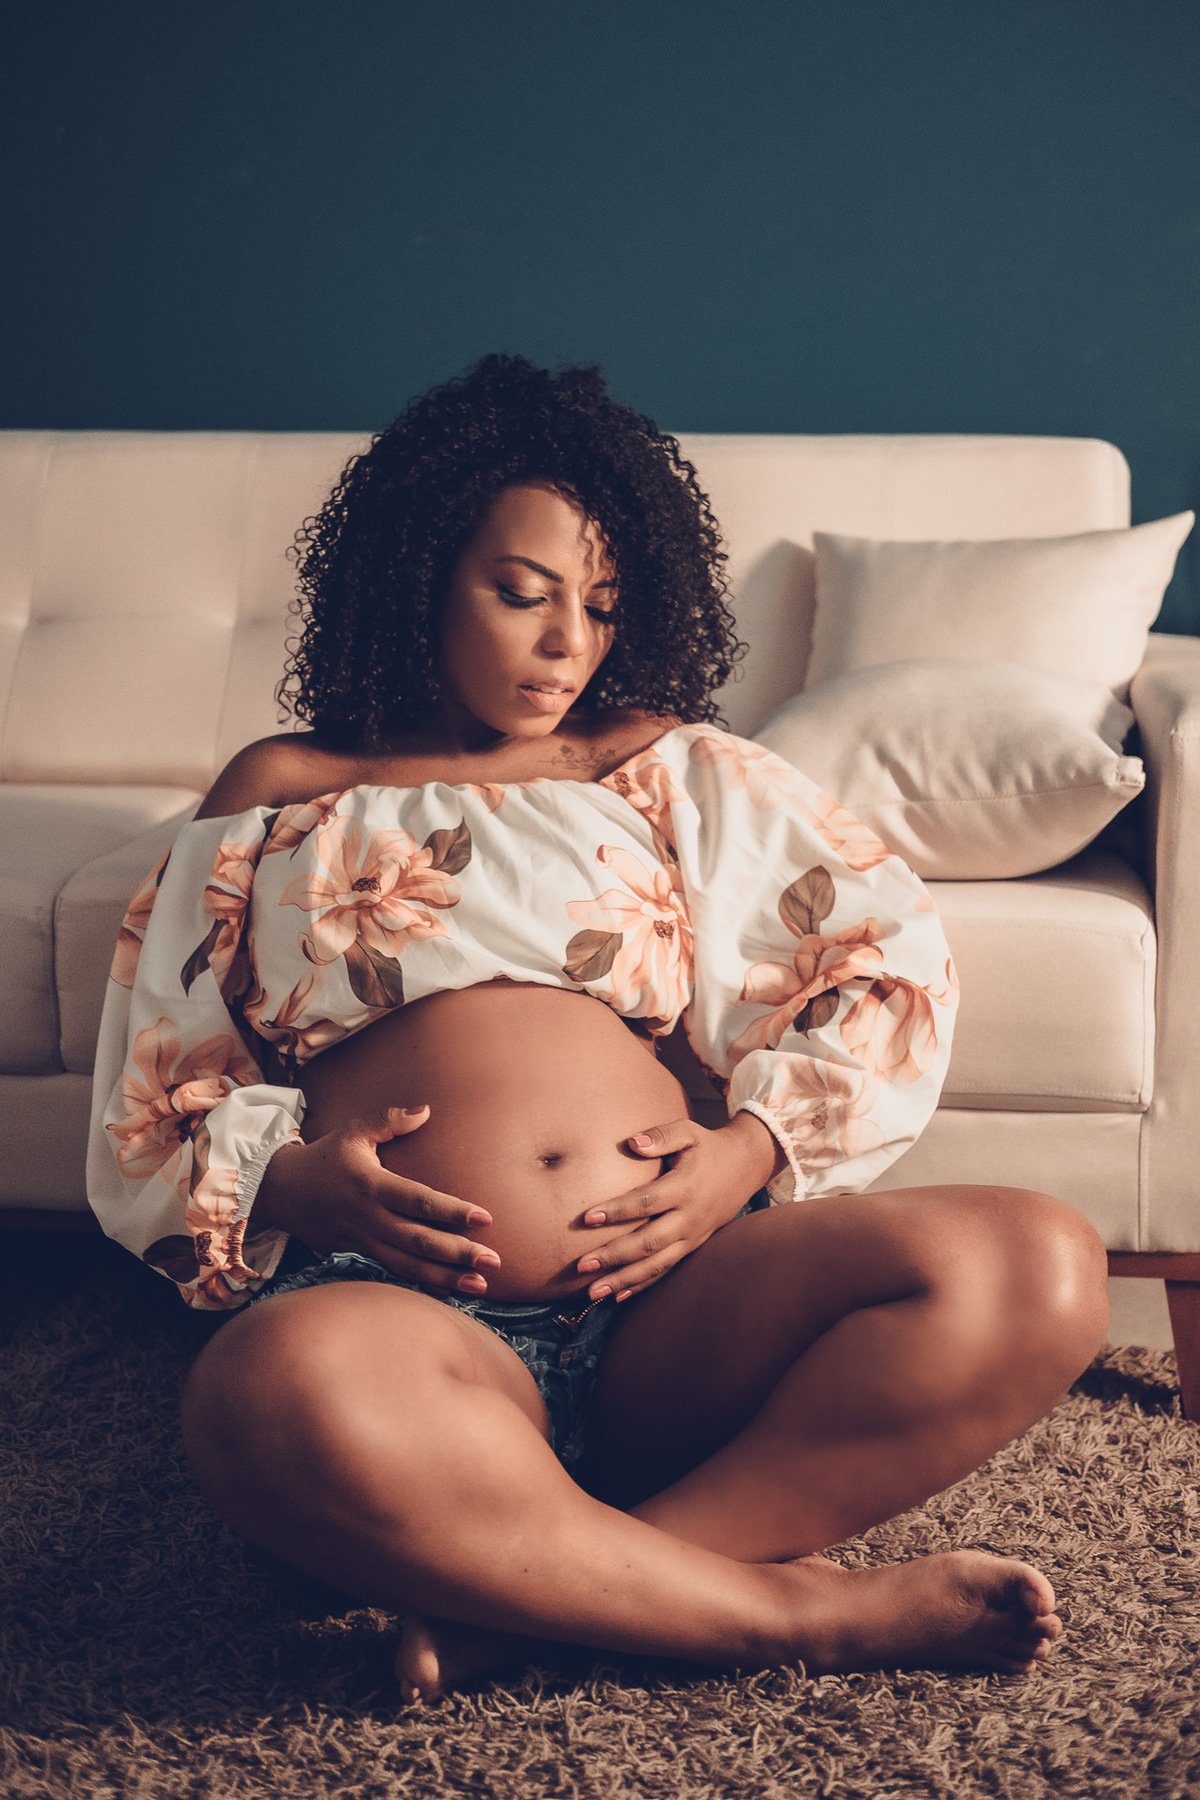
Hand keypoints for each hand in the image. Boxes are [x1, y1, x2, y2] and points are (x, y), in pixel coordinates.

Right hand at [251, 1104, 501, 1295]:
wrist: (280, 1192)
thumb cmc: (324, 1157)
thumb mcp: (353, 1131)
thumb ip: (389, 1120)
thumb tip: (426, 1110)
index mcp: (371, 1185)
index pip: (417, 1201)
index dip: (451, 1211)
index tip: (484, 1217)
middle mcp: (369, 1218)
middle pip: (418, 1241)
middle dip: (457, 1254)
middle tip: (494, 1261)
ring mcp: (363, 1240)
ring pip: (408, 1265)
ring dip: (445, 1278)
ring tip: (481, 1287)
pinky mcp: (359, 1254)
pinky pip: (395, 1272)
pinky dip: (423, 1283)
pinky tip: (451, 1291)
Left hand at [574, 1110, 783, 1302]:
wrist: (745, 1166)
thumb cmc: (708, 1146)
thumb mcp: (688, 1131)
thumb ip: (661, 1136)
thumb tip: (632, 1143)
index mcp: (685, 1187)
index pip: (647, 1202)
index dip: (617, 1211)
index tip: (587, 1218)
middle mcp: (690, 1217)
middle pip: (649, 1242)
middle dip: (614, 1256)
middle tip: (582, 1265)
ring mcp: (693, 1236)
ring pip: (657, 1264)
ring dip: (624, 1279)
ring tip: (593, 1291)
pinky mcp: (693, 1246)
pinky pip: (667, 1269)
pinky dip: (642, 1284)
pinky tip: (618, 1295)